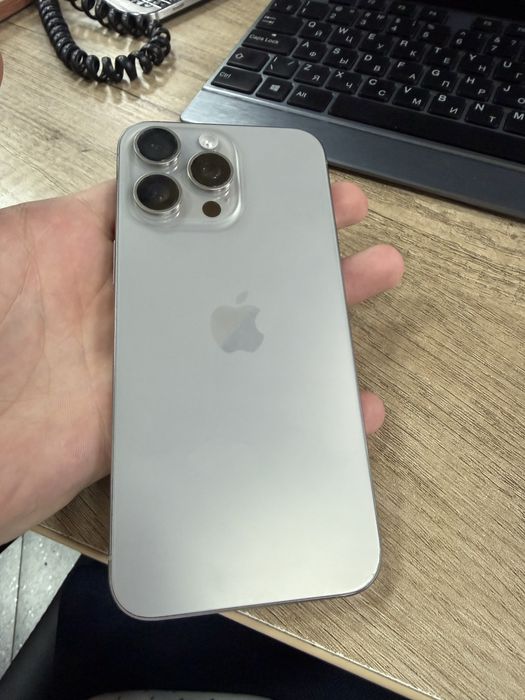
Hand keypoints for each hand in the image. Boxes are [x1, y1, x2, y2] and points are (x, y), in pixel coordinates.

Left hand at [0, 181, 402, 543]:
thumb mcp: (18, 250)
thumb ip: (74, 217)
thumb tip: (134, 173)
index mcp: (96, 251)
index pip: (178, 205)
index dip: (235, 186)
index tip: (281, 177)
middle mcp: (131, 302)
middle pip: (226, 264)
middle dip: (289, 239)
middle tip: (338, 221)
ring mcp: (150, 361)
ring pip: (242, 329)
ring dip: (303, 311)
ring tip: (355, 287)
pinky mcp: (162, 418)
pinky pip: (235, 403)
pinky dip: (285, 400)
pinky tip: (323, 397)